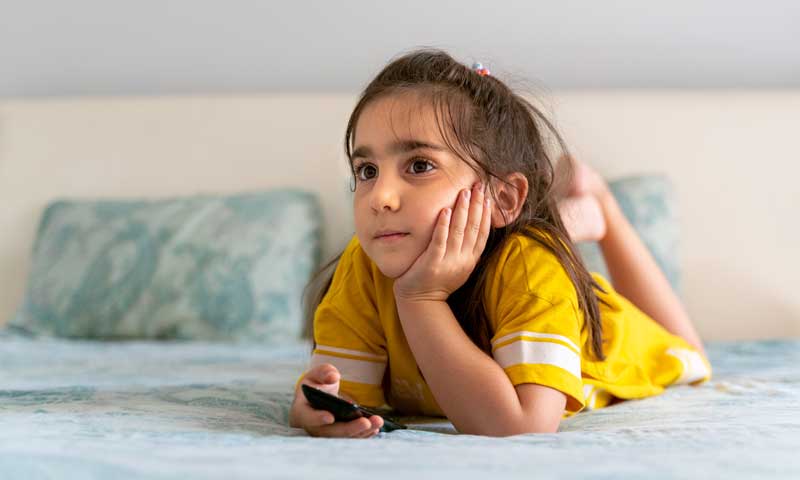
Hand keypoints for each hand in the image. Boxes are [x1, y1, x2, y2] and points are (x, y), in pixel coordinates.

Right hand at [289, 363, 383, 437]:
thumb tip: (333, 377)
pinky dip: (363, 434)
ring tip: (377, 422)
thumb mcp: (316, 374)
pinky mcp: (338, 436)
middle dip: (349, 429)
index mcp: (302, 411)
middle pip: (329, 433)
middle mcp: (313, 427)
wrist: (319, 397)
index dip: (318, 418)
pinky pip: (350, 438)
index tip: (330, 417)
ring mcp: (326, 434)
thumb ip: (324, 372)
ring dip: (361, 432)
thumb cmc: (316, 385)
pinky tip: (375, 427)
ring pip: (342, 438)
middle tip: (366, 423)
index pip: (308, 417)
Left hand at [393, 181, 491, 302]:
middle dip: (477, 206)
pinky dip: (443, 226)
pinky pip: (439, 241)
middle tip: (479, 186)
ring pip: (458, 232)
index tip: (488, 197)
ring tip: (464, 192)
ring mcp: (447, 262)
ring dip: (462, 210)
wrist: (421, 301)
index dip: (486, 214)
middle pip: (473, 229)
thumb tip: (476, 230)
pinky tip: (445, 211)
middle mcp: (462, 260)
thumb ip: (467, 250)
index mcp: (470, 260)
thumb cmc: (438, 280)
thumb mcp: (459, 267)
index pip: (482, 233)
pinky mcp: (431, 263)